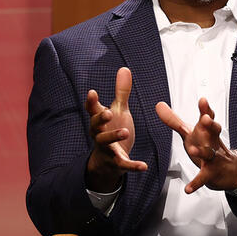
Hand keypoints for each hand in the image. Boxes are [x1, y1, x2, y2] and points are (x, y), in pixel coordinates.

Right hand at [85, 66, 147, 191]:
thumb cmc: (112, 130)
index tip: (92, 92)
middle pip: (95, 126)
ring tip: (125, 131)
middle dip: (100, 119)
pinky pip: (124, 164)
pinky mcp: (117, 162)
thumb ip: (121, 92)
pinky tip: (144, 166)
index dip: (92, 102)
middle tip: (108, 112)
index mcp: (101, 121)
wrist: (107, 161)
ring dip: (114, 136)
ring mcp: (107, 149)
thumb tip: (124, 69)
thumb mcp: (118, 111)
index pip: (93, 110)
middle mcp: (100, 134)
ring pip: (106, 143)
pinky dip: (133, 166)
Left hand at [155, 97, 236, 193]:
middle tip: (206, 119)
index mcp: (207, 132)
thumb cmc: (207, 147)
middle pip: (214, 131)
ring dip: (201, 152)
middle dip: (211, 125)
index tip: (203, 100)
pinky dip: (195, 184)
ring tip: (193, 150)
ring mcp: (213, 158)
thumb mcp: (190, 133)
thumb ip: (174, 120)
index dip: (206, 109)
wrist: (229, 170)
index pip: (208, 117)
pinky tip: (187, 189)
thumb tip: (158, 104)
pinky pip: (203, 178)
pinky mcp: (211, 173)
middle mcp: (212, 142)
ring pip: (209, 153)